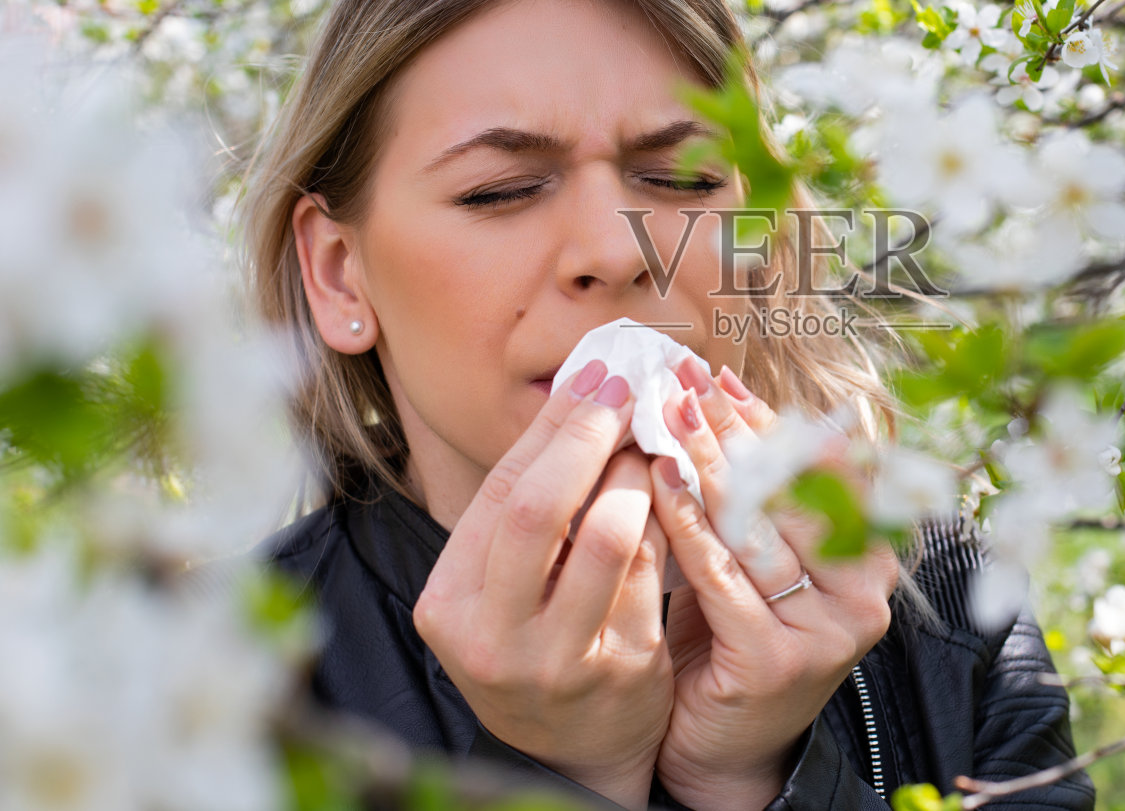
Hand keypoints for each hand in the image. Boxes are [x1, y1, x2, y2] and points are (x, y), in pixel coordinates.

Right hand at [412, 361, 673, 809]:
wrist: (577, 749)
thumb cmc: (539, 640)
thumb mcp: (504, 587)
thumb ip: (528, 507)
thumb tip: (583, 392)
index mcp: (448, 603)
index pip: (499, 492)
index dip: (550, 426)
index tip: (593, 375)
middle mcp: (492, 636)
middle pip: (538, 509)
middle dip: (587, 437)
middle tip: (627, 390)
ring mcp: (558, 658)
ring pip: (608, 538)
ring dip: (636, 476)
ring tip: (651, 446)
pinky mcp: (623, 669)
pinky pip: (654, 572)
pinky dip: (668, 519)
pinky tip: (677, 491)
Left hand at [647, 358, 899, 810]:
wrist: (723, 747)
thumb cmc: (735, 637)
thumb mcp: (762, 559)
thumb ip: (759, 495)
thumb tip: (719, 396)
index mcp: (874, 558)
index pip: (827, 468)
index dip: (772, 419)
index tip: (720, 378)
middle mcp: (865, 594)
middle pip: (794, 489)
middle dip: (734, 431)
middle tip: (683, 386)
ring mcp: (826, 632)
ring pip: (759, 526)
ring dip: (707, 463)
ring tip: (665, 420)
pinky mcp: (777, 662)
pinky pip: (722, 576)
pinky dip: (687, 523)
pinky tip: (656, 483)